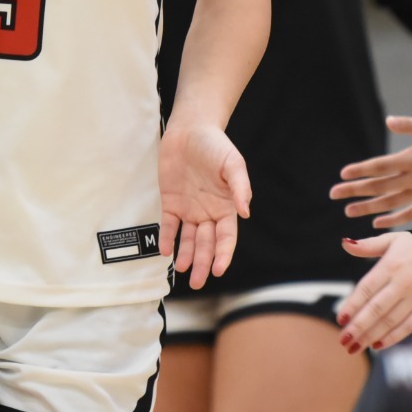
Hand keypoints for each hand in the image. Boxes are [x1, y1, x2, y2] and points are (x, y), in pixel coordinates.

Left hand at [158, 122, 251, 288]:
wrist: (190, 129)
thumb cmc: (215, 145)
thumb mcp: (233, 163)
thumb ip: (240, 187)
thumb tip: (245, 212)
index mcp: (226, 207)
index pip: (226, 237)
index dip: (223, 254)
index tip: (218, 269)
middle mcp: (208, 212)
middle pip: (206, 244)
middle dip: (202, 263)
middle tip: (198, 281)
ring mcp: (189, 209)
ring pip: (188, 240)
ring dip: (186, 256)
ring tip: (182, 270)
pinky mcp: (171, 202)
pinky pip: (169, 226)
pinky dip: (168, 239)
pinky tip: (166, 251)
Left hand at [329, 116, 411, 227]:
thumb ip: (408, 124)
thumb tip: (388, 121)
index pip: (380, 166)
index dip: (361, 170)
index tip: (343, 174)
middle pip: (380, 186)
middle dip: (355, 190)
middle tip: (334, 194)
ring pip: (391, 203)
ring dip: (368, 208)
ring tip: (348, 211)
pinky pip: (410, 214)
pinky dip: (393, 220)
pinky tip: (376, 223)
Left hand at [336, 231, 411, 353]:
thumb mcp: (393, 240)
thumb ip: (368, 245)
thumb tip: (345, 243)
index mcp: (391, 266)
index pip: (366, 289)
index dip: (352, 305)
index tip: (340, 319)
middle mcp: (403, 284)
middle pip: (377, 309)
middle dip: (358, 327)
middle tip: (344, 340)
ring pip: (391, 321)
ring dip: (371, 336)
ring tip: (355, 347)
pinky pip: (409, 326)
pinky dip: (393, 337)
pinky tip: (377, 345)